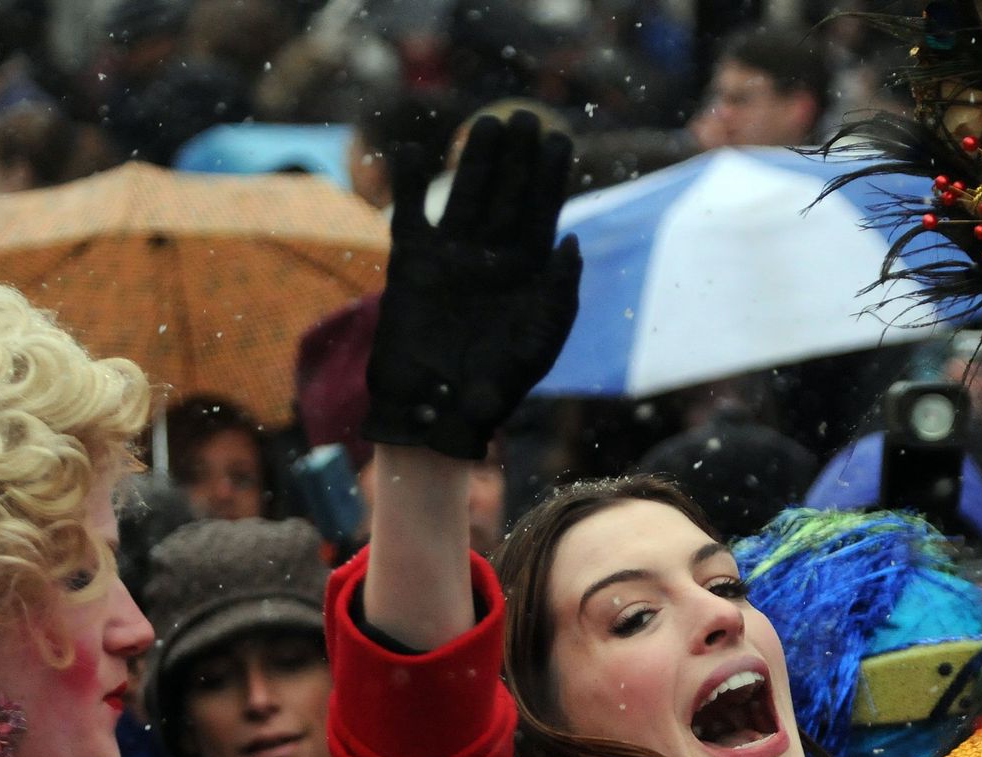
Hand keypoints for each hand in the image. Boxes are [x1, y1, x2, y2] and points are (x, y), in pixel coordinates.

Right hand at [362, 112, 581, 462]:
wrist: (438, 414)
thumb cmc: (497, 387)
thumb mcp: (540, 341)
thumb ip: (560, 292)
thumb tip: (571, 240)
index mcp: (526, 274)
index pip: (542, 212)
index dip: (550, 177)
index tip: (559, 140)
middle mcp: (490, 259)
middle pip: (506, 194)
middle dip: (517, 157)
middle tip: (526, 118)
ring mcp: (451, 259)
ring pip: (465, 196)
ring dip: (475, 160)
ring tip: (488, 123)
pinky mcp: (411, 266)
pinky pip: (411, 216)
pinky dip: (411, 185)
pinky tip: (415, 152)